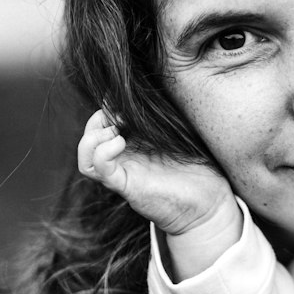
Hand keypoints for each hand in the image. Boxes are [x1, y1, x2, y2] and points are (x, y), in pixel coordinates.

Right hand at [77, 108, 241, 273]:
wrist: (207, 204)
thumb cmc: (198, 167)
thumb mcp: (178, 131)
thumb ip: (162, 115)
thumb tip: (148, 89)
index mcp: (134, 142)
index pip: (104, 119)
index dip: (109, 104)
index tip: (126, 97)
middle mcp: (123, 156)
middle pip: (90, 133)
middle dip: (99, 117)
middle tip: (121, 112)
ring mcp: (121, 171)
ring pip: (85, 153)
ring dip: (94, 134)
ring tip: (117, 129)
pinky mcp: (124, 185)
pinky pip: (96, 169)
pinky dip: (101, 151)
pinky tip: (119, 142)